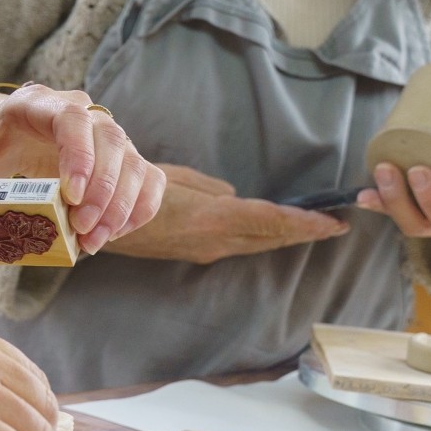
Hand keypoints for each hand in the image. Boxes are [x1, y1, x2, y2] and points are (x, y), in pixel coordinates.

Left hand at [0, 83, 164, 252]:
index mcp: (39, 106)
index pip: (73, 118)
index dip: (79, 155)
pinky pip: (148, 181)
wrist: (3, 136)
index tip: (72, 194)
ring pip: (134, 163)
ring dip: (122, 206)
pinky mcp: (122, 161)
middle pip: (112, 142)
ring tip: (93, 242)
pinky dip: (140, 209)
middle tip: (83, 231)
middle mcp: (82, 113)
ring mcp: (106, 137)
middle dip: (103, 191)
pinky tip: (114, 234)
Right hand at [101, 162, 348, 262]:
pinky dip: (263, 237)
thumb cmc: (125, 192)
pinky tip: (272, 232)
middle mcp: (214, 241)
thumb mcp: (170, 178)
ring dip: (286, 237)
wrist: (92, 225)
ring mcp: (205, 250)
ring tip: (314, 228)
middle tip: (338, 226)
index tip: (335, 223)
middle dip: (305, 233)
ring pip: (257, 244)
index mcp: (212, 218)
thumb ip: (208, 188)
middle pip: (271, 238)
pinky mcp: (196, 252)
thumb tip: (235, 197)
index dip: (305, 223)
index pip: (271, 221)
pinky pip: (240, 244)